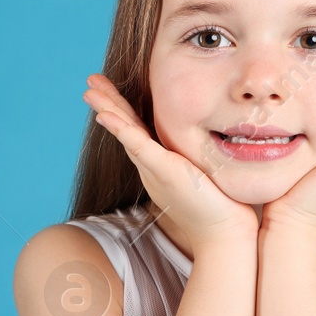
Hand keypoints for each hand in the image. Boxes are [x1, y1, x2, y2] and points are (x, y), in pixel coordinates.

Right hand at [82, 74, 257, 248]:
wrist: (226, 233)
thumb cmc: (222, 205)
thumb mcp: (206, 170)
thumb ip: (201, 154)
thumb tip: (216, 137)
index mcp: (161, 163)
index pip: (138, 129)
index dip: (123, 108)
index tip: (109, 87)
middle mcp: (152, 166)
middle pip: (125, 128)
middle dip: (107, 103)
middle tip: (90, 82)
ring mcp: (155, 169)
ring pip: (126, 134)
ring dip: (107, 110)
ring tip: (89, 92)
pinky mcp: (165, 172)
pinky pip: (138, 146)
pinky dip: (121, 130)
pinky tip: (106, 116)